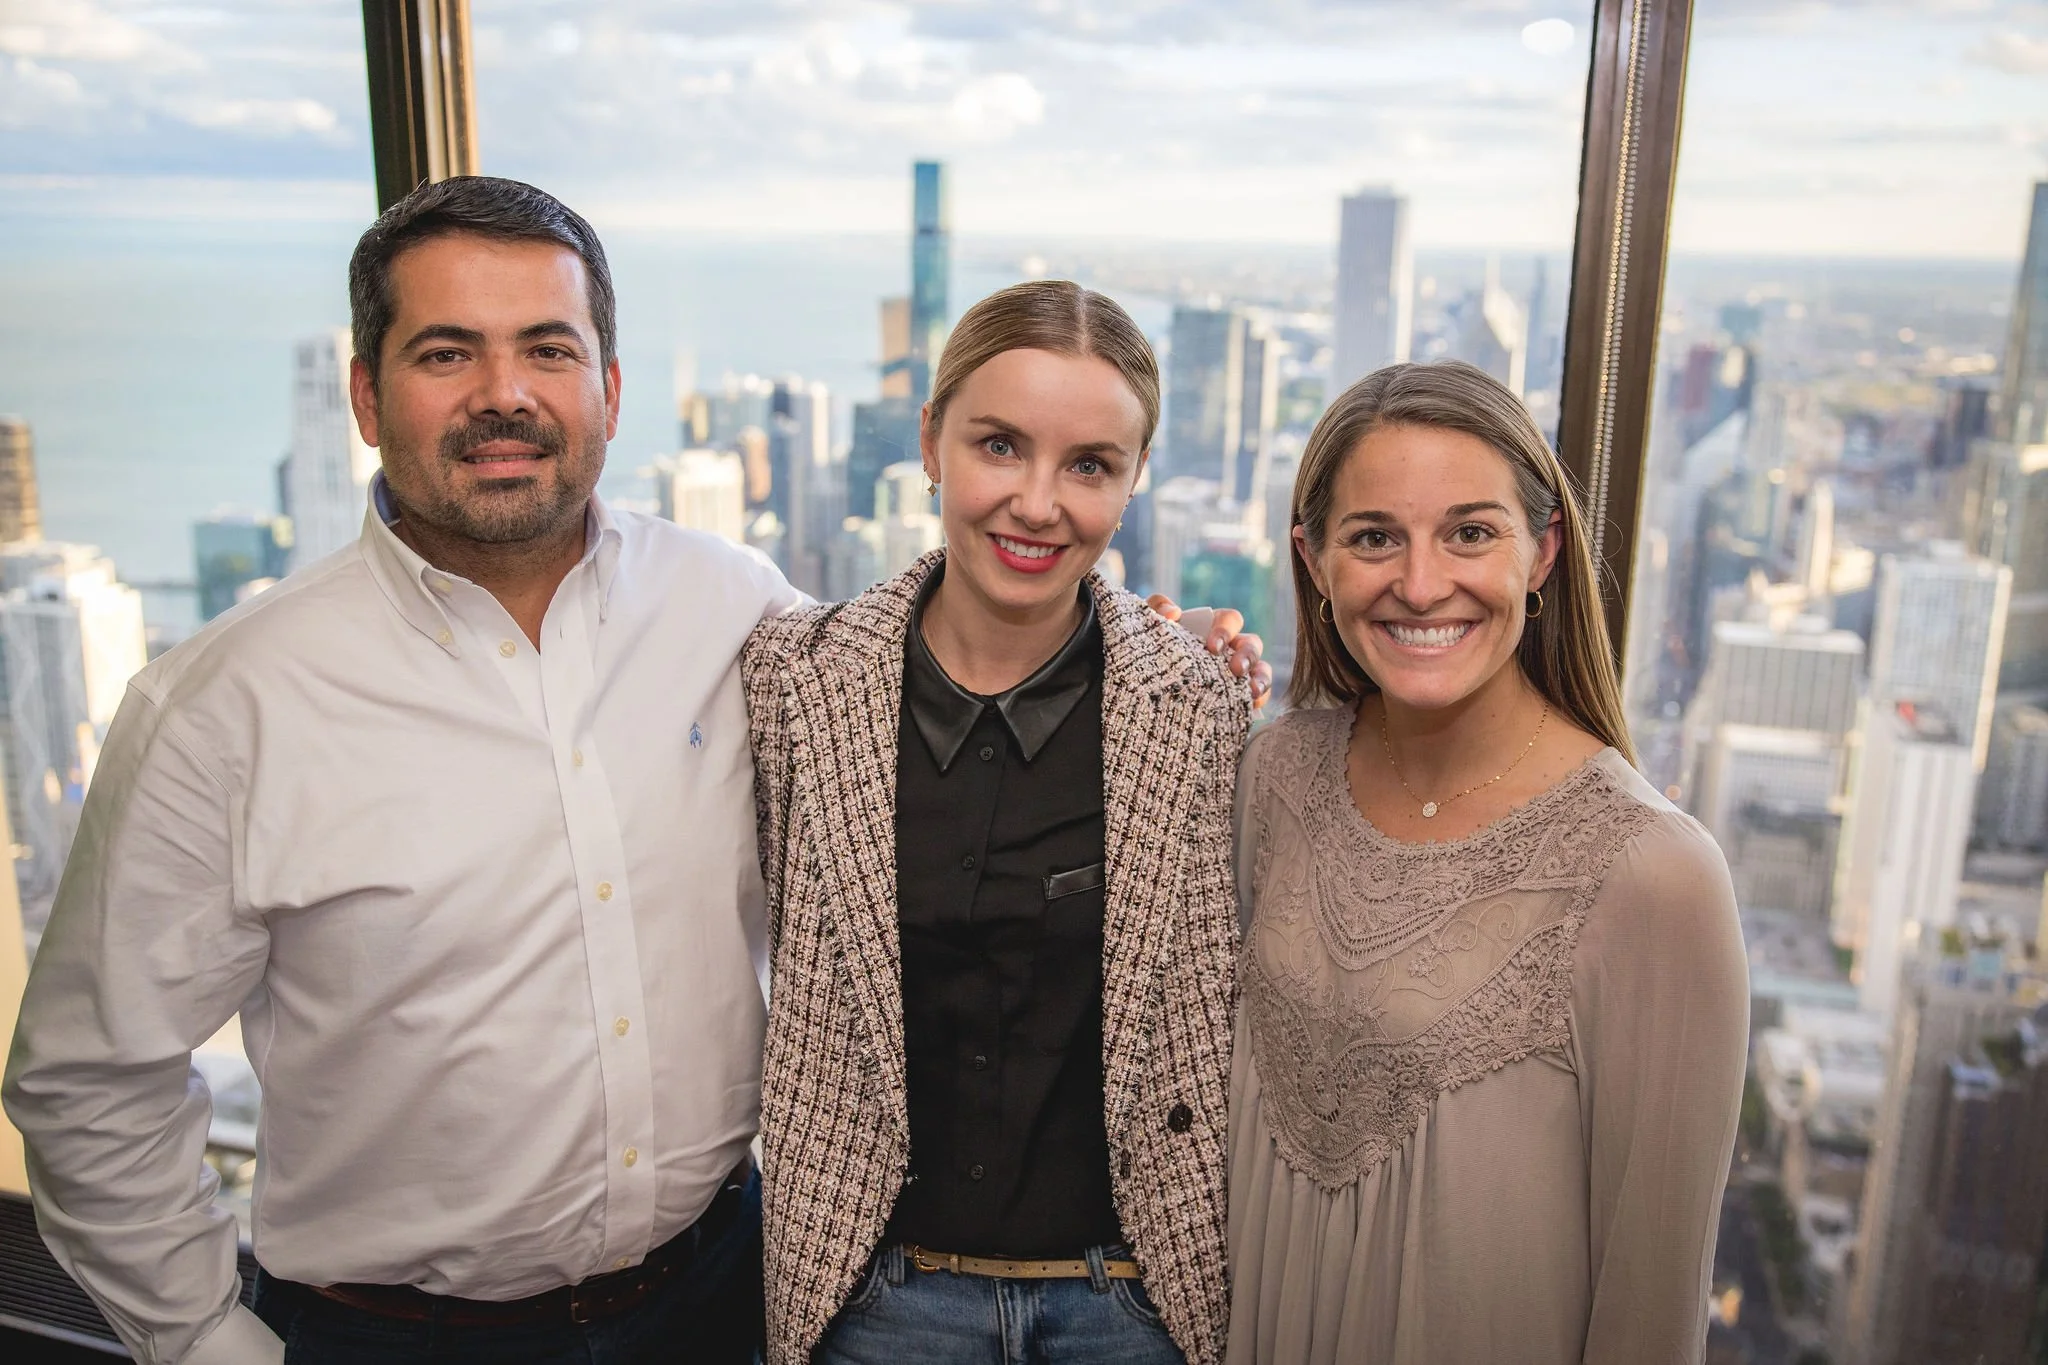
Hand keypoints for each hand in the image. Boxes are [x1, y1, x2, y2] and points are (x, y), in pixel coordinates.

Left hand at [1147, 595, 1273, 706]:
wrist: (1145, 683)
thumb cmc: (1152, 646)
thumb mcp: (1149, 625)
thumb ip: (1157, 607)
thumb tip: (1174, 613)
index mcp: (1214, 626)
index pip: (1230, 619)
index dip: (1226, 630)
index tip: (1212, 647)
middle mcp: (1231, 647)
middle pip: (1252, 643)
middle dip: (1247, 655)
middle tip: (1235, 669)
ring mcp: (1237, 672)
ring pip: (1261, 668)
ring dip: (1260, 677)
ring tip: (1251, 691)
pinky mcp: (1237, 695)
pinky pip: (1257, 696)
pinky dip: (1259, 699)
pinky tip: (1251, 706)